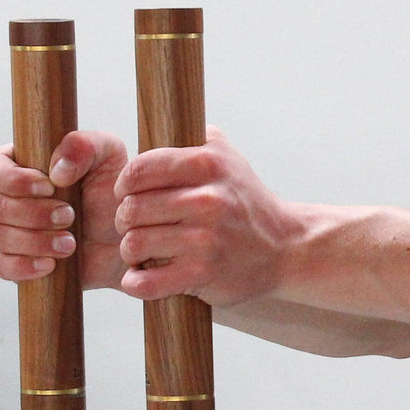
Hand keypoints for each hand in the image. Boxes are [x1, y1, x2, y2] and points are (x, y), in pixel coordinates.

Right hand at [0, 131, 128, 290]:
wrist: (129, 239)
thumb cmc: (113, 191)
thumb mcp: (109, 157)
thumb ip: (85, 146)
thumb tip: (55, 170)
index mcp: (21, 167)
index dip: (13, 179)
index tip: (49, 186)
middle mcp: (10, 199)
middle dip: (33, 213)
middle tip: (70, 216)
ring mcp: (11, 232)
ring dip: (35, 241)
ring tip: (71, 244)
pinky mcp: (19, 262)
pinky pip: (1, 266)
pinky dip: (23, 266)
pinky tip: (50, 265)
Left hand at [113, 127, 300, 305]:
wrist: (285, 247)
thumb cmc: (246, 201)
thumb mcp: (227, 156)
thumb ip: (190, 138)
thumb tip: (152, 126)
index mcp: (208, 165)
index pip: (139, 171)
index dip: (125, 185)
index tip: (130, 194)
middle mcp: (208, 200)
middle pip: (130, 209)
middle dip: (125, 220)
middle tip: (135, 225)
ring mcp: (206, 240)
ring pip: (134, 244)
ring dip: (132, 251)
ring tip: (143, 250)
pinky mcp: (204, 274)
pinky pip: (148, 282)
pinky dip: (137, 283)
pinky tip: (141, 278)